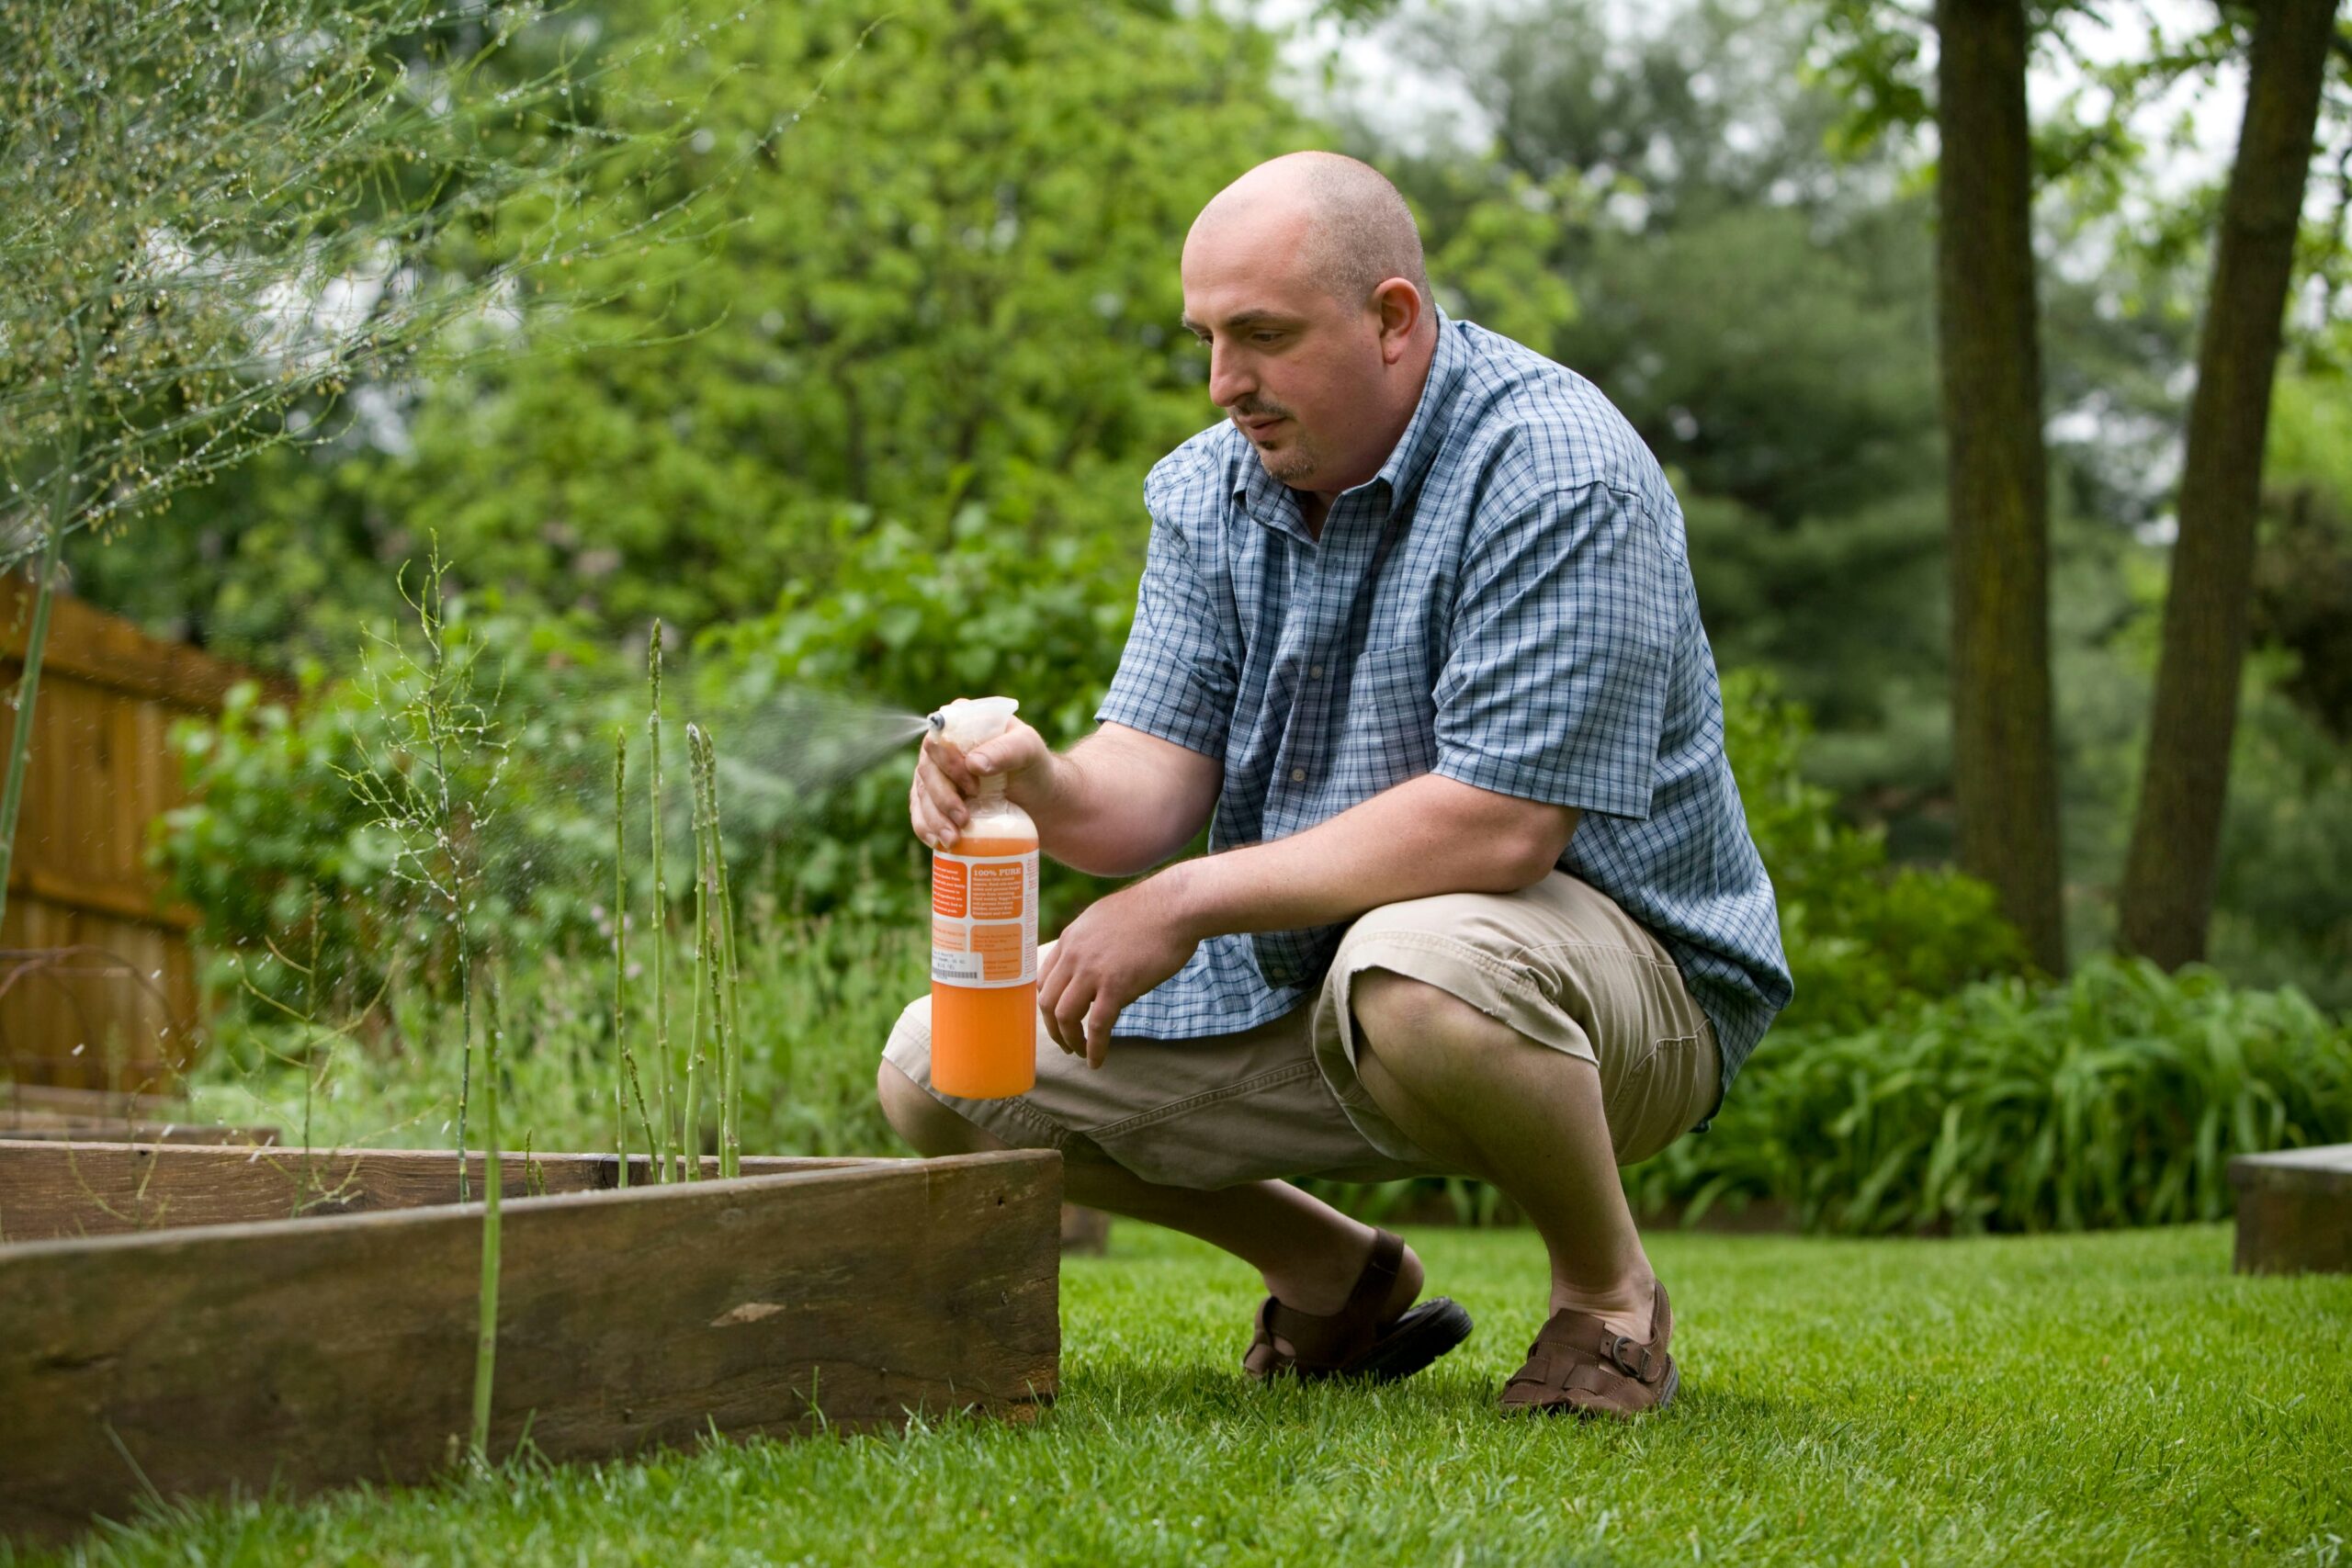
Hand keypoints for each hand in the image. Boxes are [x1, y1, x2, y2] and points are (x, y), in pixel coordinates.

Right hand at [909, 710, 1050, 850]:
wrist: (1038, 801)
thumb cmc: (1034, 768)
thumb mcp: (1029, 751)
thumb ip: (1006, 750)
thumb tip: (973, 763)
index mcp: (963, 723)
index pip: (940, 737)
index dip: (949, 763)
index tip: (974, 787)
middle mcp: (943, 746)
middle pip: (927, 769)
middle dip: (942, 798)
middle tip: (963, 819)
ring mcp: (936, 773)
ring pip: (921, 794)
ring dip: (933, 819)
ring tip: (953, 839)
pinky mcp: (935, 799)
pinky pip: (920, 812)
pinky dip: (925, 828)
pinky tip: (937, 842)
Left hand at [1038, 870, 1202, 1068]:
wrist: (1176, 906)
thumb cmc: (1152, 911)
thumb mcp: (1105, 919)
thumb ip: (1090, 942)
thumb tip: (1091, 966)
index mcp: (1070, 937)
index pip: (1043, 979)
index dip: (1048, 1004)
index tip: (1057, 1018)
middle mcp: (1074, 954)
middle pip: (1047, 1001)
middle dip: (1053, 1028)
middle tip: (1065, 1042)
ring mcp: (1093, 970)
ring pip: (1065, 1016)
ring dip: (1070, 1040)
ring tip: (1080, 1052)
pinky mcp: (1116, 986)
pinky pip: (1098, 1026)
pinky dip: (1094, 1048)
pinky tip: (1097, 1061)